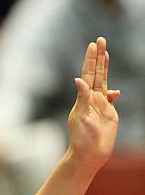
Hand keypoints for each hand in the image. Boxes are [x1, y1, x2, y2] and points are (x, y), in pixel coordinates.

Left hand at [68, 37, 119, 170]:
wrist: (88, 155)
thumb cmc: (82, 139)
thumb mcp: (80, 118)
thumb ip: (82, 99)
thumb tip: (78, 80)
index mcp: (83, 99)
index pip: (88, 74)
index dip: (91, 60)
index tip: (93, 45)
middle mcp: (90, 99)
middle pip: (96, 74)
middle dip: (98, 57)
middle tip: (100, 39)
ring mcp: (99, 106)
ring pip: (103, 82)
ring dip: (104, 68)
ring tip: (105, 53)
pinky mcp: (108, 113)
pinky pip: (110, 98)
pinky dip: (113, 92)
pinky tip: (115, 91)